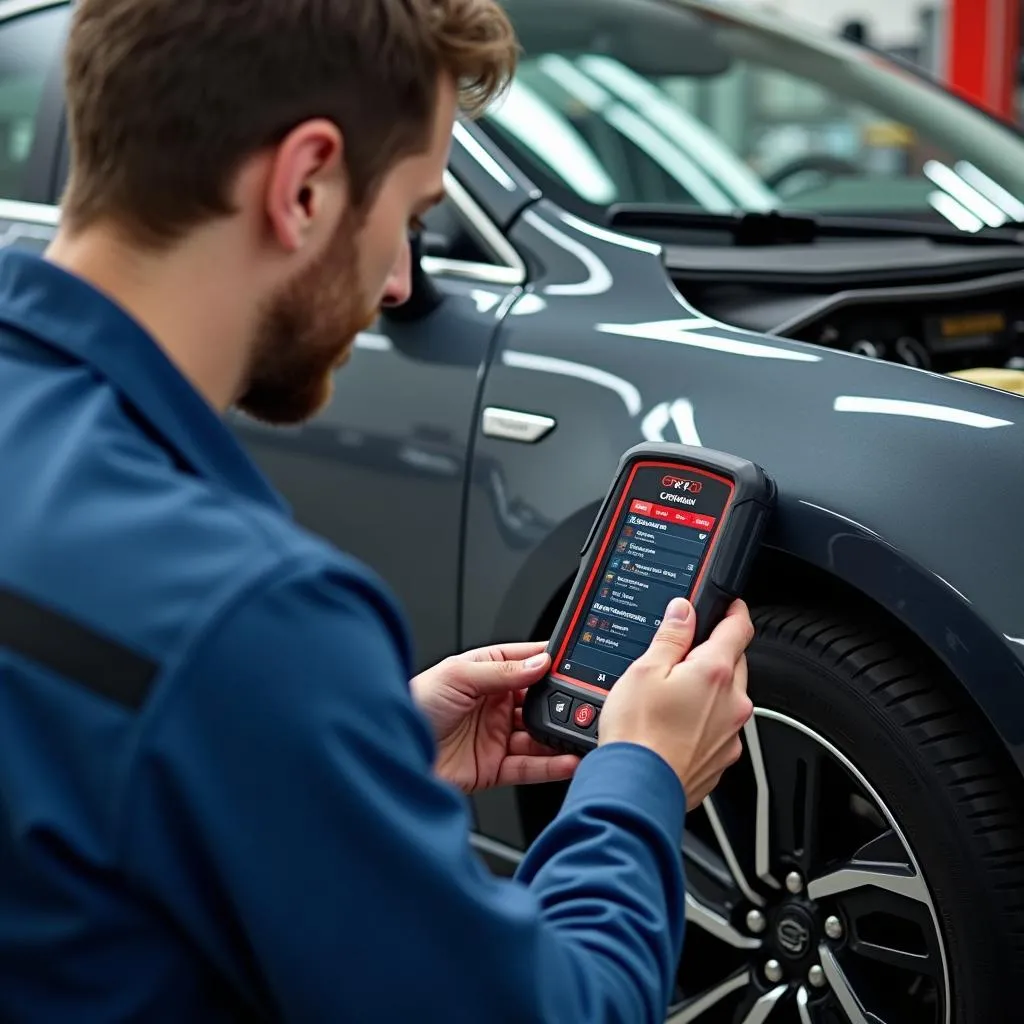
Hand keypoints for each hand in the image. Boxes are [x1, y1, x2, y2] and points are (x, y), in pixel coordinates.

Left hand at [410, 642, 579, 793]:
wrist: (389, 753)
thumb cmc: (412, 705)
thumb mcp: (457, 676)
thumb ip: (501, 671)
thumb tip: (539, 663)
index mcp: (484, 673)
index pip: (525, 662)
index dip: (550, 661)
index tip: (576, 662)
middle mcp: (493, 704)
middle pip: (538, 700)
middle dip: (562, 701)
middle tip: (587, 703)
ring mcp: (495, 736)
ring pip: (539, 734)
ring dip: (561, 735)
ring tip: (582, 733)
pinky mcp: (494, 767)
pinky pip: (530, 766)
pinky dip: (552, 765)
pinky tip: (568, 760)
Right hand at [598, 598, 754, 809]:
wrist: (638, 789)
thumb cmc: (638, 734)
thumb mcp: (644, 670)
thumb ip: (670, 636)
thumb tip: (683, 611)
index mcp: (715, 672)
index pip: (739, 628)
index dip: (734, 610)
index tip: (729, 604)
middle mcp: (733, 702)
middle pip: (734, 662)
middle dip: (714, 653)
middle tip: (680, 656)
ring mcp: (731, 733)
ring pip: (727, 697)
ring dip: (709, 690)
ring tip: (669, 698)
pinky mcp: (723, 758)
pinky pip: (720, 727)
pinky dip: (704, 721)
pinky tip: (673, 726)